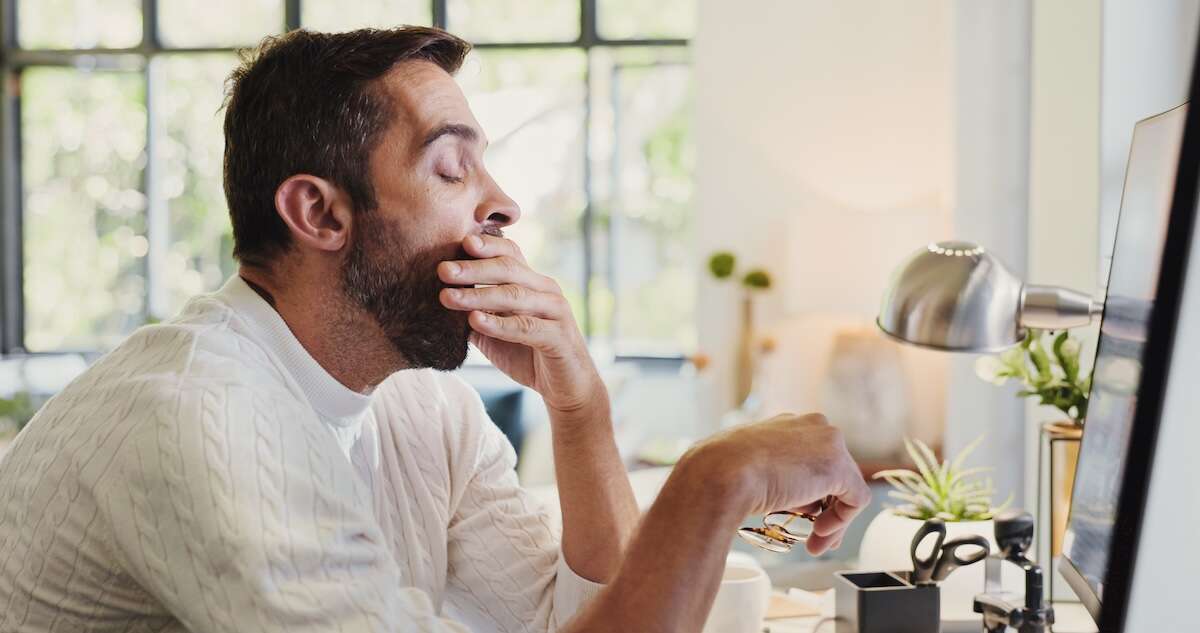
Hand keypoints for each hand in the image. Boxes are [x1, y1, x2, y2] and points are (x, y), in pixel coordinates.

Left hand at [438, 234, 603, 413]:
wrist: (567, 387)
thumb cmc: (529, 355)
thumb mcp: (496, 331)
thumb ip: (475, 313)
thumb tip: (441, 298)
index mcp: (533, 283)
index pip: (510, 254)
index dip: (485, 246)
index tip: (457, 243)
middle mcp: (546, 290)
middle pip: (509, 269)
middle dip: (473, 268)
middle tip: (442, 270)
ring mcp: (556, 312)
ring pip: (515, 295)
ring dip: (478, 295)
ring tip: (448, 297)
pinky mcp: (559, 337)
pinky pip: (526, 327)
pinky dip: (499, 324)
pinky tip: (475, 321)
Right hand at [684, 413, 870, 554]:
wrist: (721, 472)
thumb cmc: (722, 472)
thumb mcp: (749, 469)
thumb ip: (775, 477)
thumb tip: (792, 499)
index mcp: (789, 423)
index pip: (813, 459)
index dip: (811, 492)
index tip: (802, 516)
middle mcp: (813, 425)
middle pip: (834, 473)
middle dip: (826, 508)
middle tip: (815, 536)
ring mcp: (829, 443)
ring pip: (846, 488)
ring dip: (833, 520)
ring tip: (814, 543)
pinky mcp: (839, 467)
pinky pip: (855, 500)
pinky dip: (841, 522)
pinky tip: (818, 535)